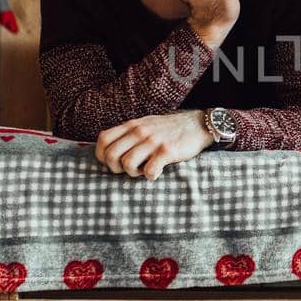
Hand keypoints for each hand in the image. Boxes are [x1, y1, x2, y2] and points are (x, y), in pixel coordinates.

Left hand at [95, 110, 214, 179]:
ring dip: (133, 173)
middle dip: (116, 168)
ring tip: (143, 170)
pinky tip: (157, 172)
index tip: (113, 162)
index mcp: (132, 125)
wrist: (198, 125)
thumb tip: (110, 148)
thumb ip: (129, 133)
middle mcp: (140, 131)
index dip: (102, 155)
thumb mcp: (146, 124)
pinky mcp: (166, 151)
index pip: (103, 139)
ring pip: (127, 164)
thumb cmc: (170, 129)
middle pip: (111, 155)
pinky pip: (149, 170)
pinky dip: (150, 176)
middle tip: (128, 169)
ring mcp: (153, 141)